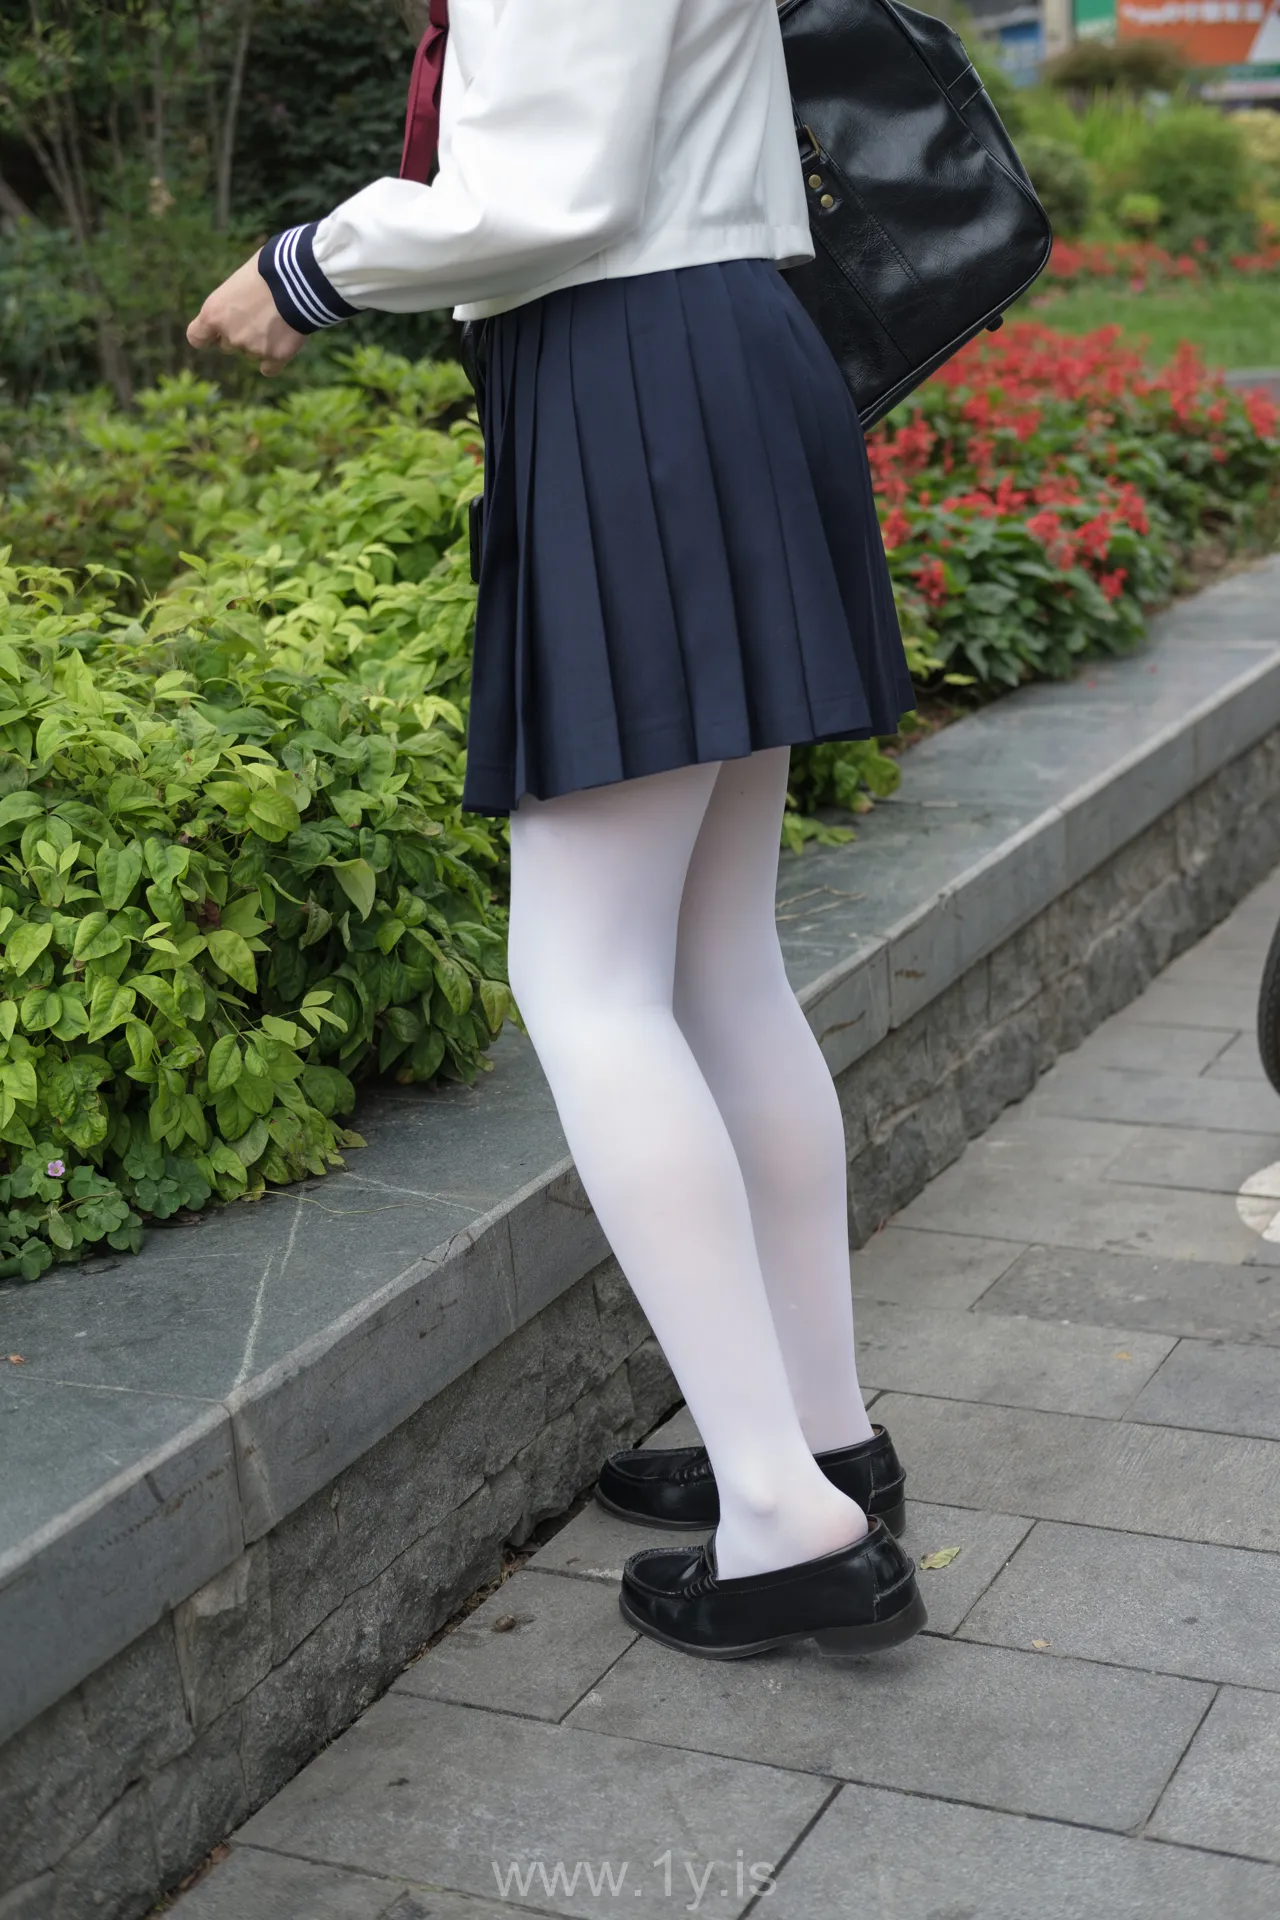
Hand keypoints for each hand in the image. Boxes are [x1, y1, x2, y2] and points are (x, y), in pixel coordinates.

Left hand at [187, 250, 306, 375]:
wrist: (299, 278)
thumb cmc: (268, 269)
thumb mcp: (238, 281)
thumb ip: (231, 304)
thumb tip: (237, 312)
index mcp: (213, 313)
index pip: (196, 338)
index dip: (207, 335)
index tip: (214, 332)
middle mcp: (230, 335)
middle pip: (227, 346)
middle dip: (239, 334)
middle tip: (257, 315)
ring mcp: (253, 349)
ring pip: (251, 354)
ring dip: (260, 343)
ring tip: (277, 320)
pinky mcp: (276, 357)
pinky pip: (269, 368)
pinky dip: (274, 359)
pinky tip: (282, 343)